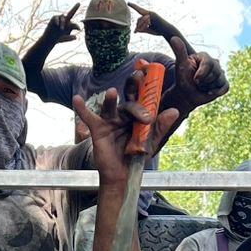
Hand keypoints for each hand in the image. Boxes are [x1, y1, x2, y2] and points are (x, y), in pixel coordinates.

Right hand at [44, 3, 80, 45]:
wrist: (50, 39)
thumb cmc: (59, 38)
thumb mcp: (65, 39)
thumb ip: (70, 38)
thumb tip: (76, 37)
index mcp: (69, 25)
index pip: (74, 24)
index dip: (77, 26)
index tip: (79, 29)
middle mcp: (65, 20)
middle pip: (71, 13)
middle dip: (75, 8)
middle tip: (79, 3)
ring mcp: (60, 19)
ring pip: (63, 17)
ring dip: (63, 22)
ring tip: (61, 29)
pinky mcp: (54, 18)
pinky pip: (56, 17)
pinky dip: (57, 20)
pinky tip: (57, 25)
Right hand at [70, 67, 180, 187]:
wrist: (123, 174)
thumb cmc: (136, 156)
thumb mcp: (150, 141)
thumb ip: (160, 126)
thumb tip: (174, 111)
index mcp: (137, 115)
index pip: (142, 98)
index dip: (145, 86)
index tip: (150, 75)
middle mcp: (123, 114)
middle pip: (129, 101)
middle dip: (133, 91)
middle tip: (137, 80)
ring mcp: (110, 120)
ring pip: (111, 107)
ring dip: (110, 100)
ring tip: (111, 92)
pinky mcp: (98, 129)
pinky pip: (89, 117)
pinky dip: (82, 109)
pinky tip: (77, 99)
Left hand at [130, 3, 173, 39]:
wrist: (168, 31)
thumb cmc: (159, 30)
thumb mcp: (149, 30)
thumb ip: (142, 29)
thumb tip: (135, 31)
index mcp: (148, 15)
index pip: (139, 10)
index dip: (134, 6)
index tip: (128, 3)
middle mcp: (150, 13)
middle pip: (139, 19)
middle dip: (138, 26)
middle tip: (137, 31)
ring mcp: (151, 14)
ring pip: (141, 20)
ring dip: (142, 26)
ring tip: (148, 28)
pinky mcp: (153, 16)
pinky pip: (145, 20)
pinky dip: (144, 25)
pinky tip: (148, 24)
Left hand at [166, 36, 227, 114]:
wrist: (186, 94)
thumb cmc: (183, 79)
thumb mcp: (181, 65)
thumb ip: (179, 51)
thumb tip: (174, 39)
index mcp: (204, 57)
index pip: (209, 63)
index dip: (202, 74)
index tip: (195, 80)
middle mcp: (214, 63)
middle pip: (216, 73)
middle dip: (205, 81)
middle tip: (197, 83)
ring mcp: (219, 73)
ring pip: (220, 80)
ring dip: (209, 87)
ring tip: (202, 86)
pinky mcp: (223, 83)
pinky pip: (225, 87)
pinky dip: (217, 91)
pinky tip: (209, 92)